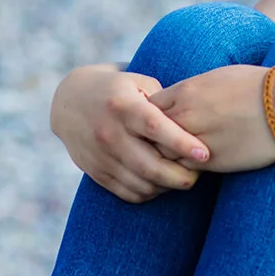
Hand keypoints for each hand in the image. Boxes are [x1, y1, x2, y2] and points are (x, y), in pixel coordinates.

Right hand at [50, 65, 211, 203]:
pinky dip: (149, 193)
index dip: (182, 144)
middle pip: (150, 166)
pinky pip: (128, 193)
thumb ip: (163, 101)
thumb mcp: (137, 82)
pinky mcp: (96, 172)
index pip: (156, 129)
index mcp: (122, 106)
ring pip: (141, 184)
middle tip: (199, 175)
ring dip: (166, 187)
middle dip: (180, 177)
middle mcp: (109, 133)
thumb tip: (194, 122)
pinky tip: (160, 184)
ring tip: (182, 179)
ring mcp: (101, 156)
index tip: (205, 154)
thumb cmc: (117, 88)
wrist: (70, 102)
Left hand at [146, 65, 274, 174]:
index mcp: (185, 91)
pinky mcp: (211, 162)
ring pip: (163, 154)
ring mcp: (196, 140)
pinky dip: (181, 169)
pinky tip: (189, 166)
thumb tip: (180, 98)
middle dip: (151, 138)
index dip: (150, 116)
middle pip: (150, 133)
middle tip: (157, 143)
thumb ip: (192, 90)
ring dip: (165, 157)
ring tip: (171, 157)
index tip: (156, 122)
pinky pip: (184, 169)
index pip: (149, 108)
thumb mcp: (217, 77)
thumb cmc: (257, 86)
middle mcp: (186, 115)